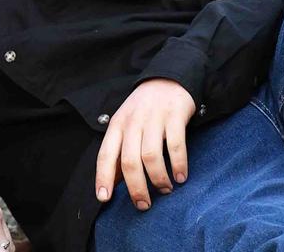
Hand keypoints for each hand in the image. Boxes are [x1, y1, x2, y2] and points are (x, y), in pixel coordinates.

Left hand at [94, 78, 195, 209]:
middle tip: (144, 205)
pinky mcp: (175, 116)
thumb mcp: (126, 125)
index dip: (103, 178)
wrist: (168, 79)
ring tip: (165, 190)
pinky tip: (180, 177)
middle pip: (129, 161)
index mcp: (117, 125)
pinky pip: (176, 146)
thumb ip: (119, 151)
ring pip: (151, 156)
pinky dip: (178, 165)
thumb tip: (114, 184)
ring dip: (158, 179)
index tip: (105, 198)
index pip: (105, 155)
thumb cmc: (144, 109)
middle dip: (136, 188)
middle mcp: (133, 122)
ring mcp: (154, 118)